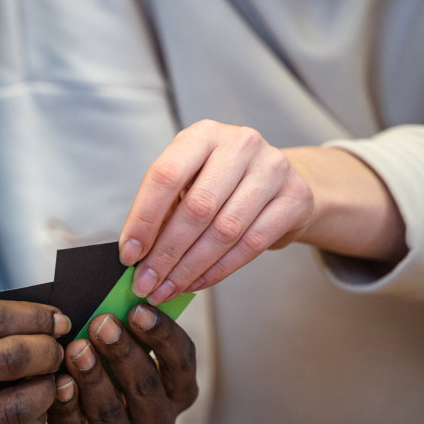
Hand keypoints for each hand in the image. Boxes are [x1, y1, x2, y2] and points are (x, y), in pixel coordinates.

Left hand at [12, 304, 197, 423]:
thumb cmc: (96, 378)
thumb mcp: (115, 357)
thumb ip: (120, 332)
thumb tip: (110, 300)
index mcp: (176, 396)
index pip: (182, 365)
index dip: (164, 335)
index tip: (139, 309)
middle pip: (146, 387)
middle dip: (124, 352)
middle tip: (102, 323)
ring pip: (110, 411)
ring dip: (93, 377)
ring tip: (76, 348)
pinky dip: (66, 405)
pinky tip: (58, 383)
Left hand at [119, 120, 313, 303]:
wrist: (280, 181)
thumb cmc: (222, 182)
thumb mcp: (190, 180)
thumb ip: (164, 210)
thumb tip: (135, 255)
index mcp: (202, 134)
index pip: (165, 175)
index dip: (143, 219)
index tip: (129, 254)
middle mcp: (240, 144)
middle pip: (197, 208)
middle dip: (166, 253)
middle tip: (146, 282)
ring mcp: (272, 169)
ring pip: (224, 230)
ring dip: (190, 268)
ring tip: (168, 289)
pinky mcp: (295, 198)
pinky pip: (251, 244)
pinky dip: (218, 270)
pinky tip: (197, 283)